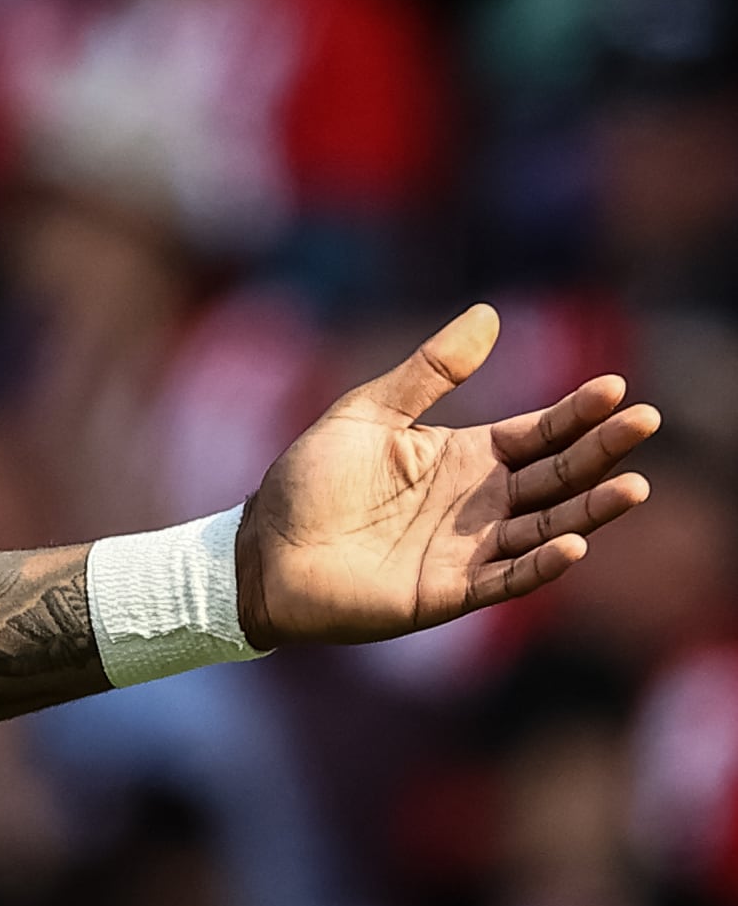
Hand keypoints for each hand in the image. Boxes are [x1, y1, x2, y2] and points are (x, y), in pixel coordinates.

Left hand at [236, 303, 657, 647]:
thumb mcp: (370, 413)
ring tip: (633, 487)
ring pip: (546, 527)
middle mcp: (479, 503)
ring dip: (590, 510)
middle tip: (645, 421)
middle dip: (602, 451)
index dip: (576, 413)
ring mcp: (468, 549)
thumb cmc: (309, 481)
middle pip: (556, 475)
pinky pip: (506, 577)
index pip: (538, 432)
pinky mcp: (448, 592)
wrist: (261, 552)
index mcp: (465, 457)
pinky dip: (541, 563)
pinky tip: (574, 543)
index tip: (614, 387)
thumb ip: (430, 372)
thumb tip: (489, 313)